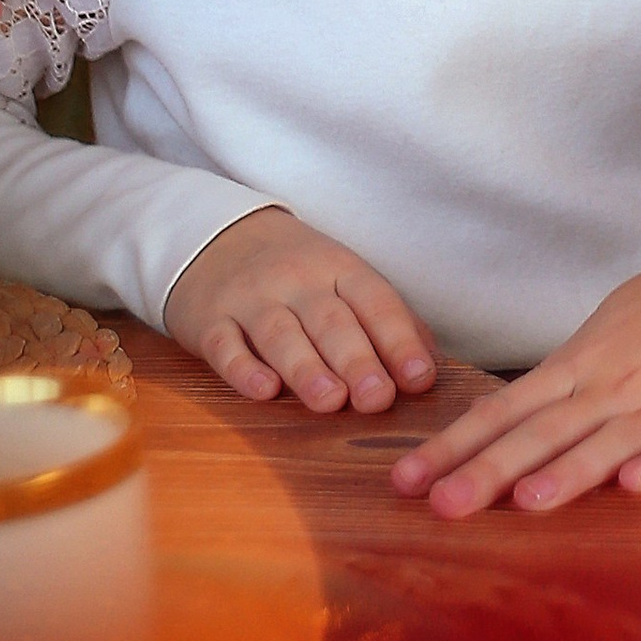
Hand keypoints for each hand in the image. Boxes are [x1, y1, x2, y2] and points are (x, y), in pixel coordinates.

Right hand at [163, 208, 438, 414]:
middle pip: (331, 321)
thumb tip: (430, 368)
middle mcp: (297, 280)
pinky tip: (264, 391)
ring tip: (330, 401)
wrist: (217, 239)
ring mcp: (251, 298)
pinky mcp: (210, 320)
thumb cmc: (298, 274)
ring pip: (281, 333)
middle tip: (377, 398)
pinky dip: (243, 369)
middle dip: (356, 360)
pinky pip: (225, 345)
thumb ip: (389, 321)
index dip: (399, 340)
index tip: (420, 378)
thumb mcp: (344, 280)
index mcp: (340, 268)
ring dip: (306, 368)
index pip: (376, 302)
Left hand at [392, 224, 640, 517]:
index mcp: (582, 366)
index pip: (504, 410)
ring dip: (567, 474)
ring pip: (609, 443)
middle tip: (438, 506)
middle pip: (543, 432)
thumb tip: (511, 426)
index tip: (403, 481)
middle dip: (488, 471)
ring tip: (524, 502)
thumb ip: (566, 384)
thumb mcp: (612, 334)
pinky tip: (636, 488)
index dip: (454, 446)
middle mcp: (615, 388)